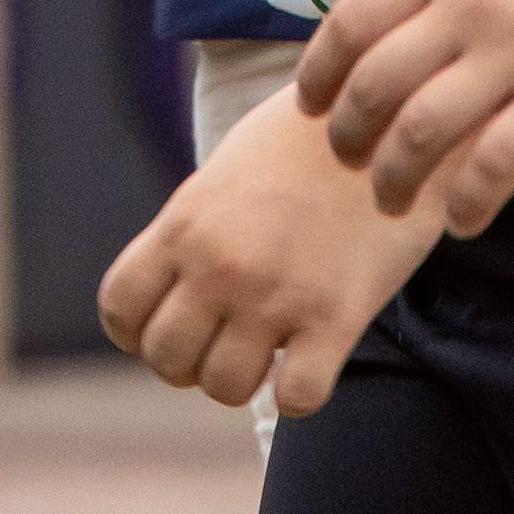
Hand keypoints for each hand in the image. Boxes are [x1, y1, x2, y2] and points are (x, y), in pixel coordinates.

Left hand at [95, 68, 446, 415]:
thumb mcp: (229, 171)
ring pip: (224, 388)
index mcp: (185, 223)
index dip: (138, 331)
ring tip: (269, 349)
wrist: (393, 114)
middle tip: (225, 342)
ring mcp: (275, 294)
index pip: (120, 309)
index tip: (173, 324)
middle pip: (166, 359)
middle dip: (190, 363)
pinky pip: (296, 399)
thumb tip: (176, 286)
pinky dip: (301, 392)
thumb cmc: (308, 140)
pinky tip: (314, 358)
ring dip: (243, 380)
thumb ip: (195, 228)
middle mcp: (219, 264)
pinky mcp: (336, 317)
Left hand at [298, 0, 513, 236]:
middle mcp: (473, 1)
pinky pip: (493, 167)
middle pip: (374, 84)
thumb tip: (418, 0)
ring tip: (397, 205)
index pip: (352, 19)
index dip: (319, 72)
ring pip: (420, 134)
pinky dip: (466, 204)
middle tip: (350, 166)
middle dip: (348, 136)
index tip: (312, 106)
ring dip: (396, 181)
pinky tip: (466, 222)